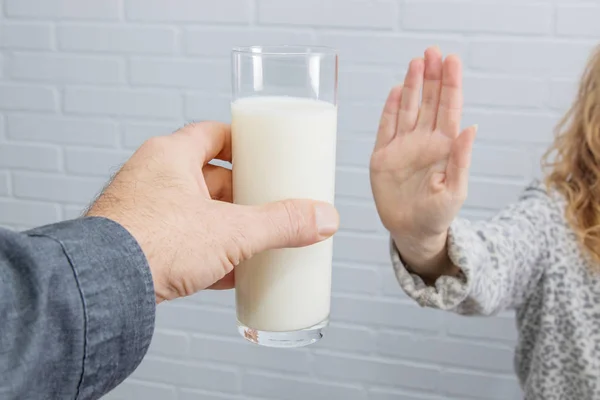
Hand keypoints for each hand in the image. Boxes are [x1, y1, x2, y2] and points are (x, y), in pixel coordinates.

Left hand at [86, 122, 338, 302]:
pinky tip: (230, 272)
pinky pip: (183, 243)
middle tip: (270, 204)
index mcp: (170, 156)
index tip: (266, 155)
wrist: (101, 289)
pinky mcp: (139, 245)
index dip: (242, 143)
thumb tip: (324, 219)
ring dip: (227, 227)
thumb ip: (281, 223)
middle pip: (209, 178)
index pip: (212, 134)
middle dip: (243, 194)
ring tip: (256, 240)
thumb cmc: (153, 242)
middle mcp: (152, 178)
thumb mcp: (232, 230)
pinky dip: (208, 254)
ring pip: (197, 213)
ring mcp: (143, 212)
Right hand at [369, 47, 475, 275]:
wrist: (412, 231)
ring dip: (412, 86)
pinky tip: (396, 91)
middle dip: (431, 76)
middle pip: (429, 102)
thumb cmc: (438, 214)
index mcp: (444, 147)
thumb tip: (471, 128)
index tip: (451, 61)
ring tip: (415, 62)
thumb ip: (461, 159)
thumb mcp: (455, 189)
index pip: (449, 108)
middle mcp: (424, 141)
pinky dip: (390, 109)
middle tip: (432, 52)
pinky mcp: (383, 156)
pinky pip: (386, 127)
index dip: (451, 84)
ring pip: (408, 109)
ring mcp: (403, 146)